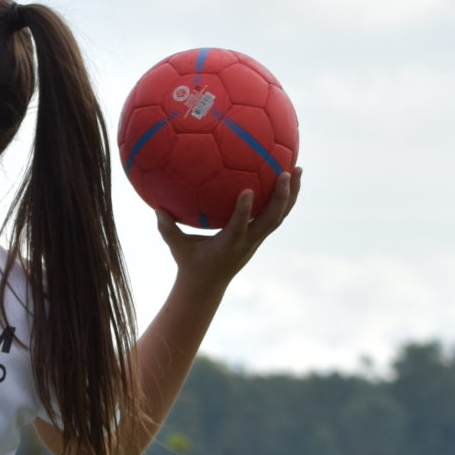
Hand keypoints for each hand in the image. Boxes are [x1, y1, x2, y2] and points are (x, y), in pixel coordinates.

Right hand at [154, 169, 298, 289]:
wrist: (207, 284)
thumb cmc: (190, 262)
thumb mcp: (176, 247)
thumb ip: (167, 228)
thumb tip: (156, 207)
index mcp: (229, 244)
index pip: (240, 227)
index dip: (245, 210)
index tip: (249, 190)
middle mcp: (248, 241)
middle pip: (271, 220)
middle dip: (281, 197)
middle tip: (287, 172)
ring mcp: (256, 239)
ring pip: (279, 216)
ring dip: (291, 195)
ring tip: (298, 169)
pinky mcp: (259, 235)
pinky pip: (276, 215)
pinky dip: (284, 198)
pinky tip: (287, 178)